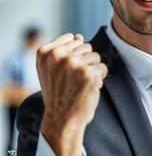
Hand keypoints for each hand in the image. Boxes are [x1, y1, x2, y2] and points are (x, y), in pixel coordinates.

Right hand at [36, 33, 107, 155]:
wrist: (61, 120)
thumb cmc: (59, 94)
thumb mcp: (52, 70)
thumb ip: (63, 50)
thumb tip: (79, 36)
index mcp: (44, 52)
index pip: (72, 39)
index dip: (73, 55)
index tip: (66, 71)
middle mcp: (57, 56)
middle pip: (85, 46)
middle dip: (84, 62)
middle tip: (74, 80)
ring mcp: (72, 64)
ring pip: (95, 56)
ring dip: (92, 70)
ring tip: (80, 84)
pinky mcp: (88, 74)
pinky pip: (103, 68)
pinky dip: (100, 78)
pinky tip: (89, 88)